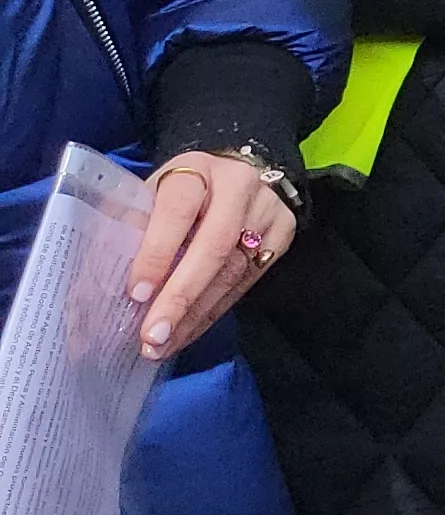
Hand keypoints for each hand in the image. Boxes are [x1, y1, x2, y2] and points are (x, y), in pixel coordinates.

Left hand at [128, 151, 294, 358]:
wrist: (238, 172)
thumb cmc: (178, 192)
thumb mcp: (151, 196)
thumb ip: (130, 230)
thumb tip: (93, 290)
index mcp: (196, 170)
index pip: (176, 211)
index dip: (156, 252)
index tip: (135, 293)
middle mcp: (239, 187)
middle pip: (214, 245)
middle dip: (180, 296)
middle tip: (153, 335)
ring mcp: (266, 212)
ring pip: (233, 270)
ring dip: (194, 314)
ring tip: (163, 344)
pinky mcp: (282, 236)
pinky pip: (246, 283)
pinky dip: (212, 312)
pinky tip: (187, 332)